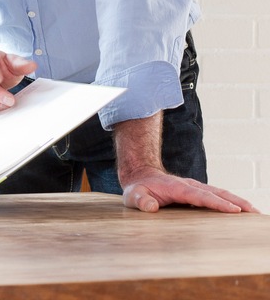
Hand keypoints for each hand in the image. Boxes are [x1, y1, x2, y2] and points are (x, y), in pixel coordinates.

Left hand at [122, 168, 256, 213]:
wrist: (141, 176)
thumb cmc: (138, 189)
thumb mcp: (133, 196)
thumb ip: (140, 201)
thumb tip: (150, 207)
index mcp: (177, 188)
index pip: (200, 196)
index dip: (217, 203)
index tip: (234, 210)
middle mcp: (189, 186)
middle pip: (216, 192)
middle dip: (236, 202)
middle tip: (254, 212)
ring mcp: (195, 188)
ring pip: (220, 193)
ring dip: (237, 201)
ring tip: (255, 212)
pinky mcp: (197, 193)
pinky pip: (217, 196)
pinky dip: (231, 202)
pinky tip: (242, 211)